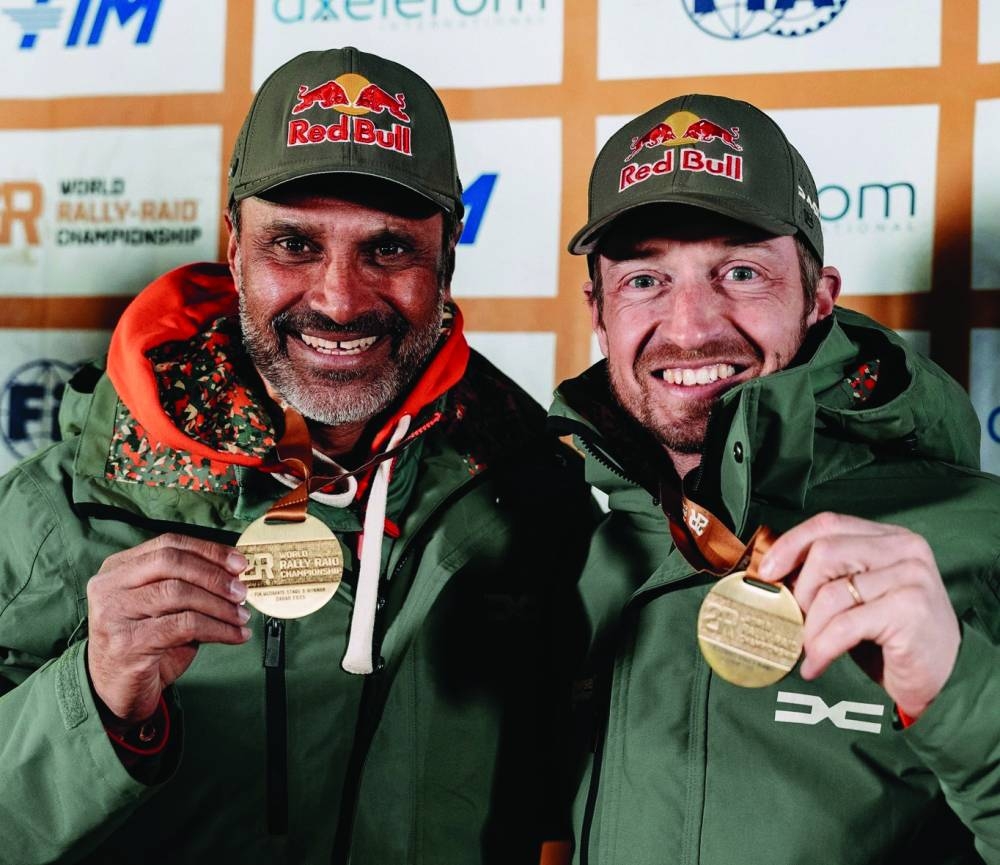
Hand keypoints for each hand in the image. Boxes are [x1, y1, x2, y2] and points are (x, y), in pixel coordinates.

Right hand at [86, 533, 250, 724]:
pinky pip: (184, 626)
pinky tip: (235, 635)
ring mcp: (114, 613)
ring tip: (241, 616)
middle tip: (241, 591)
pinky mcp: (128, 642)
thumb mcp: (165, 607)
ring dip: (219, 605)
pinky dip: (218, 629)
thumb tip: (236, 573)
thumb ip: (189, 584)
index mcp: (119, 568)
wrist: (116, 690)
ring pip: (178, 593)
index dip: (208, 550)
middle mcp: (110, 586)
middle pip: (172, 562)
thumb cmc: (146, 644)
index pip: (169, 544)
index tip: (239, 562)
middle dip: (214, 575)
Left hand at [758, 512, 959, 719]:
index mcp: (890, 537)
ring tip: (808, 648)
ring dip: (809, 628)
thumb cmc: (892, 635)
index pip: (829, 524)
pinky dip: (822, 648)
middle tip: (794, 619)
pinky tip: (816, 664)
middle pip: (825, 552)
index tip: (767, 570)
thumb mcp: (860, 594)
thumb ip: (829, 575)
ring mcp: (910, 578)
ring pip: (831, 593)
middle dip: (800, 591)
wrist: (944, 677)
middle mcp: (905, 550)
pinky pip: (844, 626)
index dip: (791, 544)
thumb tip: (773, 573)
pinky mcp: (910, 610)